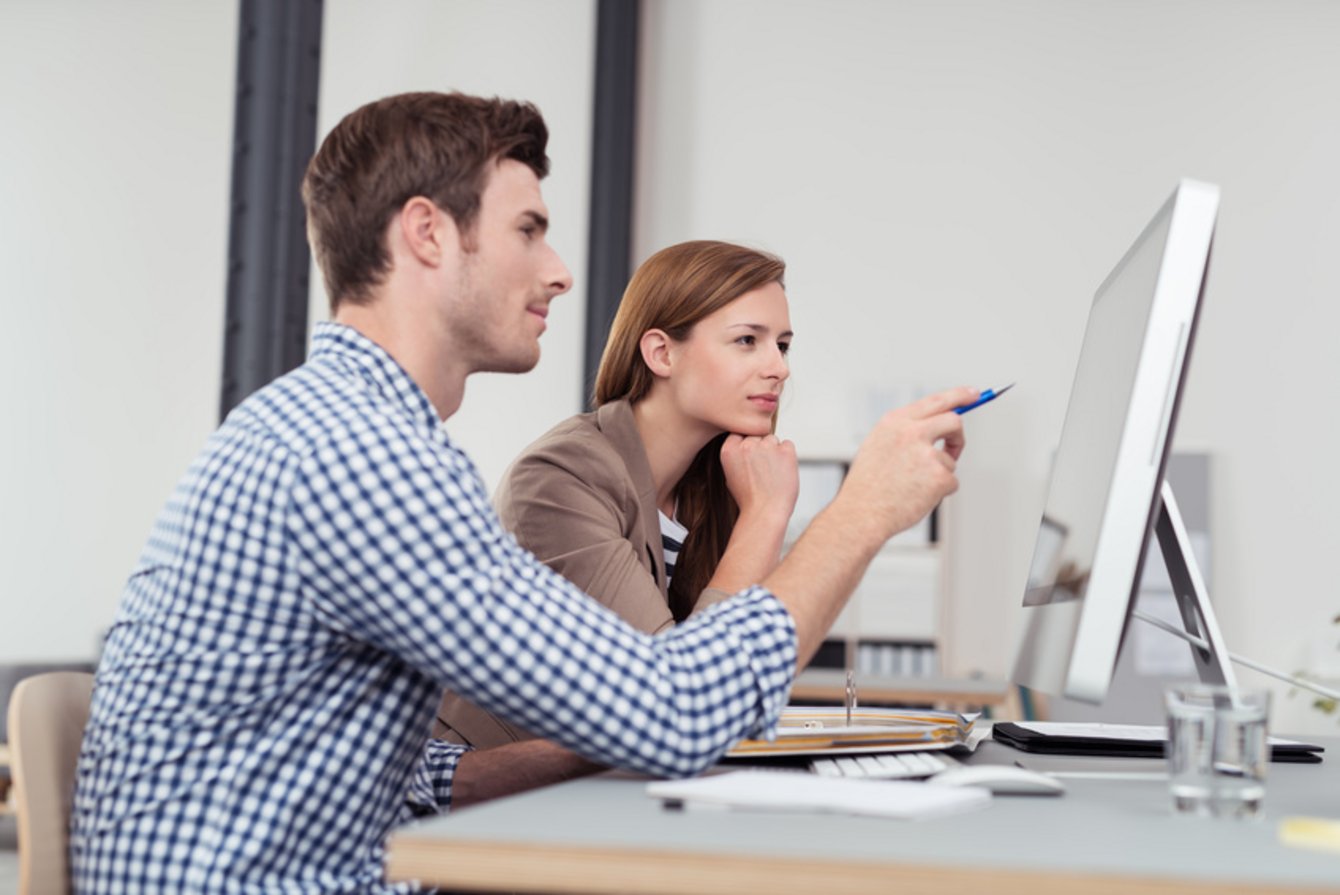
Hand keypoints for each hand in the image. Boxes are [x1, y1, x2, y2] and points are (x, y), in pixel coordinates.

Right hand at [719, 433, 798, 523]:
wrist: (765, 513)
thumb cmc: (749, 499)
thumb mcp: (730, 476)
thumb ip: (736, 456)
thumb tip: (747, 443)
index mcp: (729, 450)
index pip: (740, 435)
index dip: (746, 446)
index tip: (750, 460)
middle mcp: (746, 445)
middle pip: (757, 436)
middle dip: (760, 449)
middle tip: (762, 471)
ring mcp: (766, 447)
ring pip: (772, 439)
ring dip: (774, 451)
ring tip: (772, 474)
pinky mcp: (785, 451)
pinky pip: (788, 444)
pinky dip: (787, 455)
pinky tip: (782, 472)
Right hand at [841, 386, 976, 540]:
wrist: (861, 514)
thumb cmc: (867, 485)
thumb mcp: (878, 445)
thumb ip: (905, 431)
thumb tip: (937, 426)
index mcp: (895, 422)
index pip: (935, 400)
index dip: (958, 395)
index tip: (973, 394)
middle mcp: (911, 432)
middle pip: (953, 421)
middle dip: (959, 435)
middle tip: (956, 446)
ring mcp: (926, 454)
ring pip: (949, 460)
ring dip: (939, 473)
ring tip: (913, 488)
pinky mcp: (939, 477)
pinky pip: (951, 482)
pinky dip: (939, 492)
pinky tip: (917, 497)